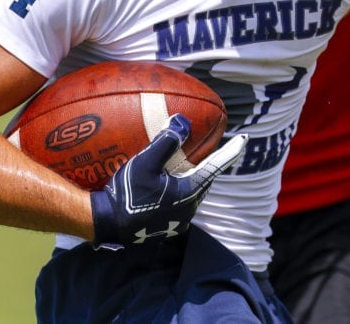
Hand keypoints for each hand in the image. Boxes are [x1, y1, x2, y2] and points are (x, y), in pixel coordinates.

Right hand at [90, 114, 246, 247]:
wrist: (106, 224)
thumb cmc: (126, 193)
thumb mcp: (145, 162)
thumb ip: (166, 142)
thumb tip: (183, 122)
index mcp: (189, 193)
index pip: (215, 166)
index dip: (231, 152)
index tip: (243, 139)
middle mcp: (189, 209)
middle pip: (202, 180)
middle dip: (205, 164)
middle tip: (202, 149)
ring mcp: (178, 221)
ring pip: (190, 192)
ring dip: (187, 178)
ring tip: (179, 166)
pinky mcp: (166, 226)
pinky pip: (178, 203)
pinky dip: (175, 190)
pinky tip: (162, 185)